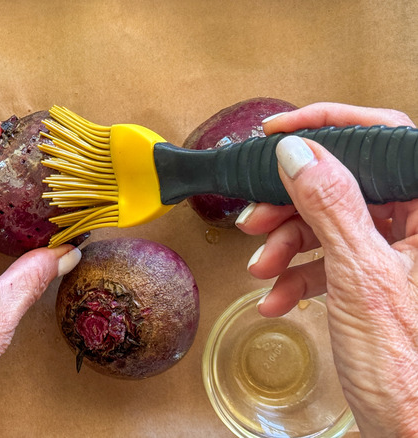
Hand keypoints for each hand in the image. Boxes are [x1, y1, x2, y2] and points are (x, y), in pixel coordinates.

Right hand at [235, 103, 417, 436]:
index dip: (330, 125)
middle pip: (346, 183)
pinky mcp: (378, 279)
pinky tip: (277, 296)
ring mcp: (399, 253)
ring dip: (287, 244)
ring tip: (261, 267)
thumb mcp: (362, 277)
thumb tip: (300, 154)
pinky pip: (330, 259)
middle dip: (291, 203)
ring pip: (331, 223)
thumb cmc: (410, 368)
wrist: (412, 427)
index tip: (281, 132)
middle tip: (256, 217)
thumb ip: (332, 208)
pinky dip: (298, 274)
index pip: (386, 137)